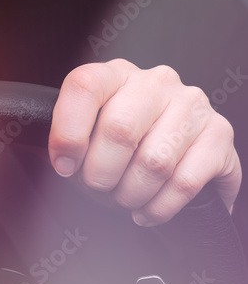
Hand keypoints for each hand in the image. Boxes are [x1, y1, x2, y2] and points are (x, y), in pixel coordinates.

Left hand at [48, 59, 240, 225]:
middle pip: (119, 129)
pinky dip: (159, 207)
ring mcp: (191, 105)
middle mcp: (156, 83)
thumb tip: (65, 162)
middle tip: (100, 186)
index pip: (84, 86)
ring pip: (154, 162)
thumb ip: (69, 141)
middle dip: (101, 174)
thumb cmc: (120, 148)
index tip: (65, 165)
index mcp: (116, 75)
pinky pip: (184, 183)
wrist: (171, 157)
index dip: (68, 133)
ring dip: (131, 194)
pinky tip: (147, 209)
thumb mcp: (87, 136)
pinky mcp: (219, 134)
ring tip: (125, 196)